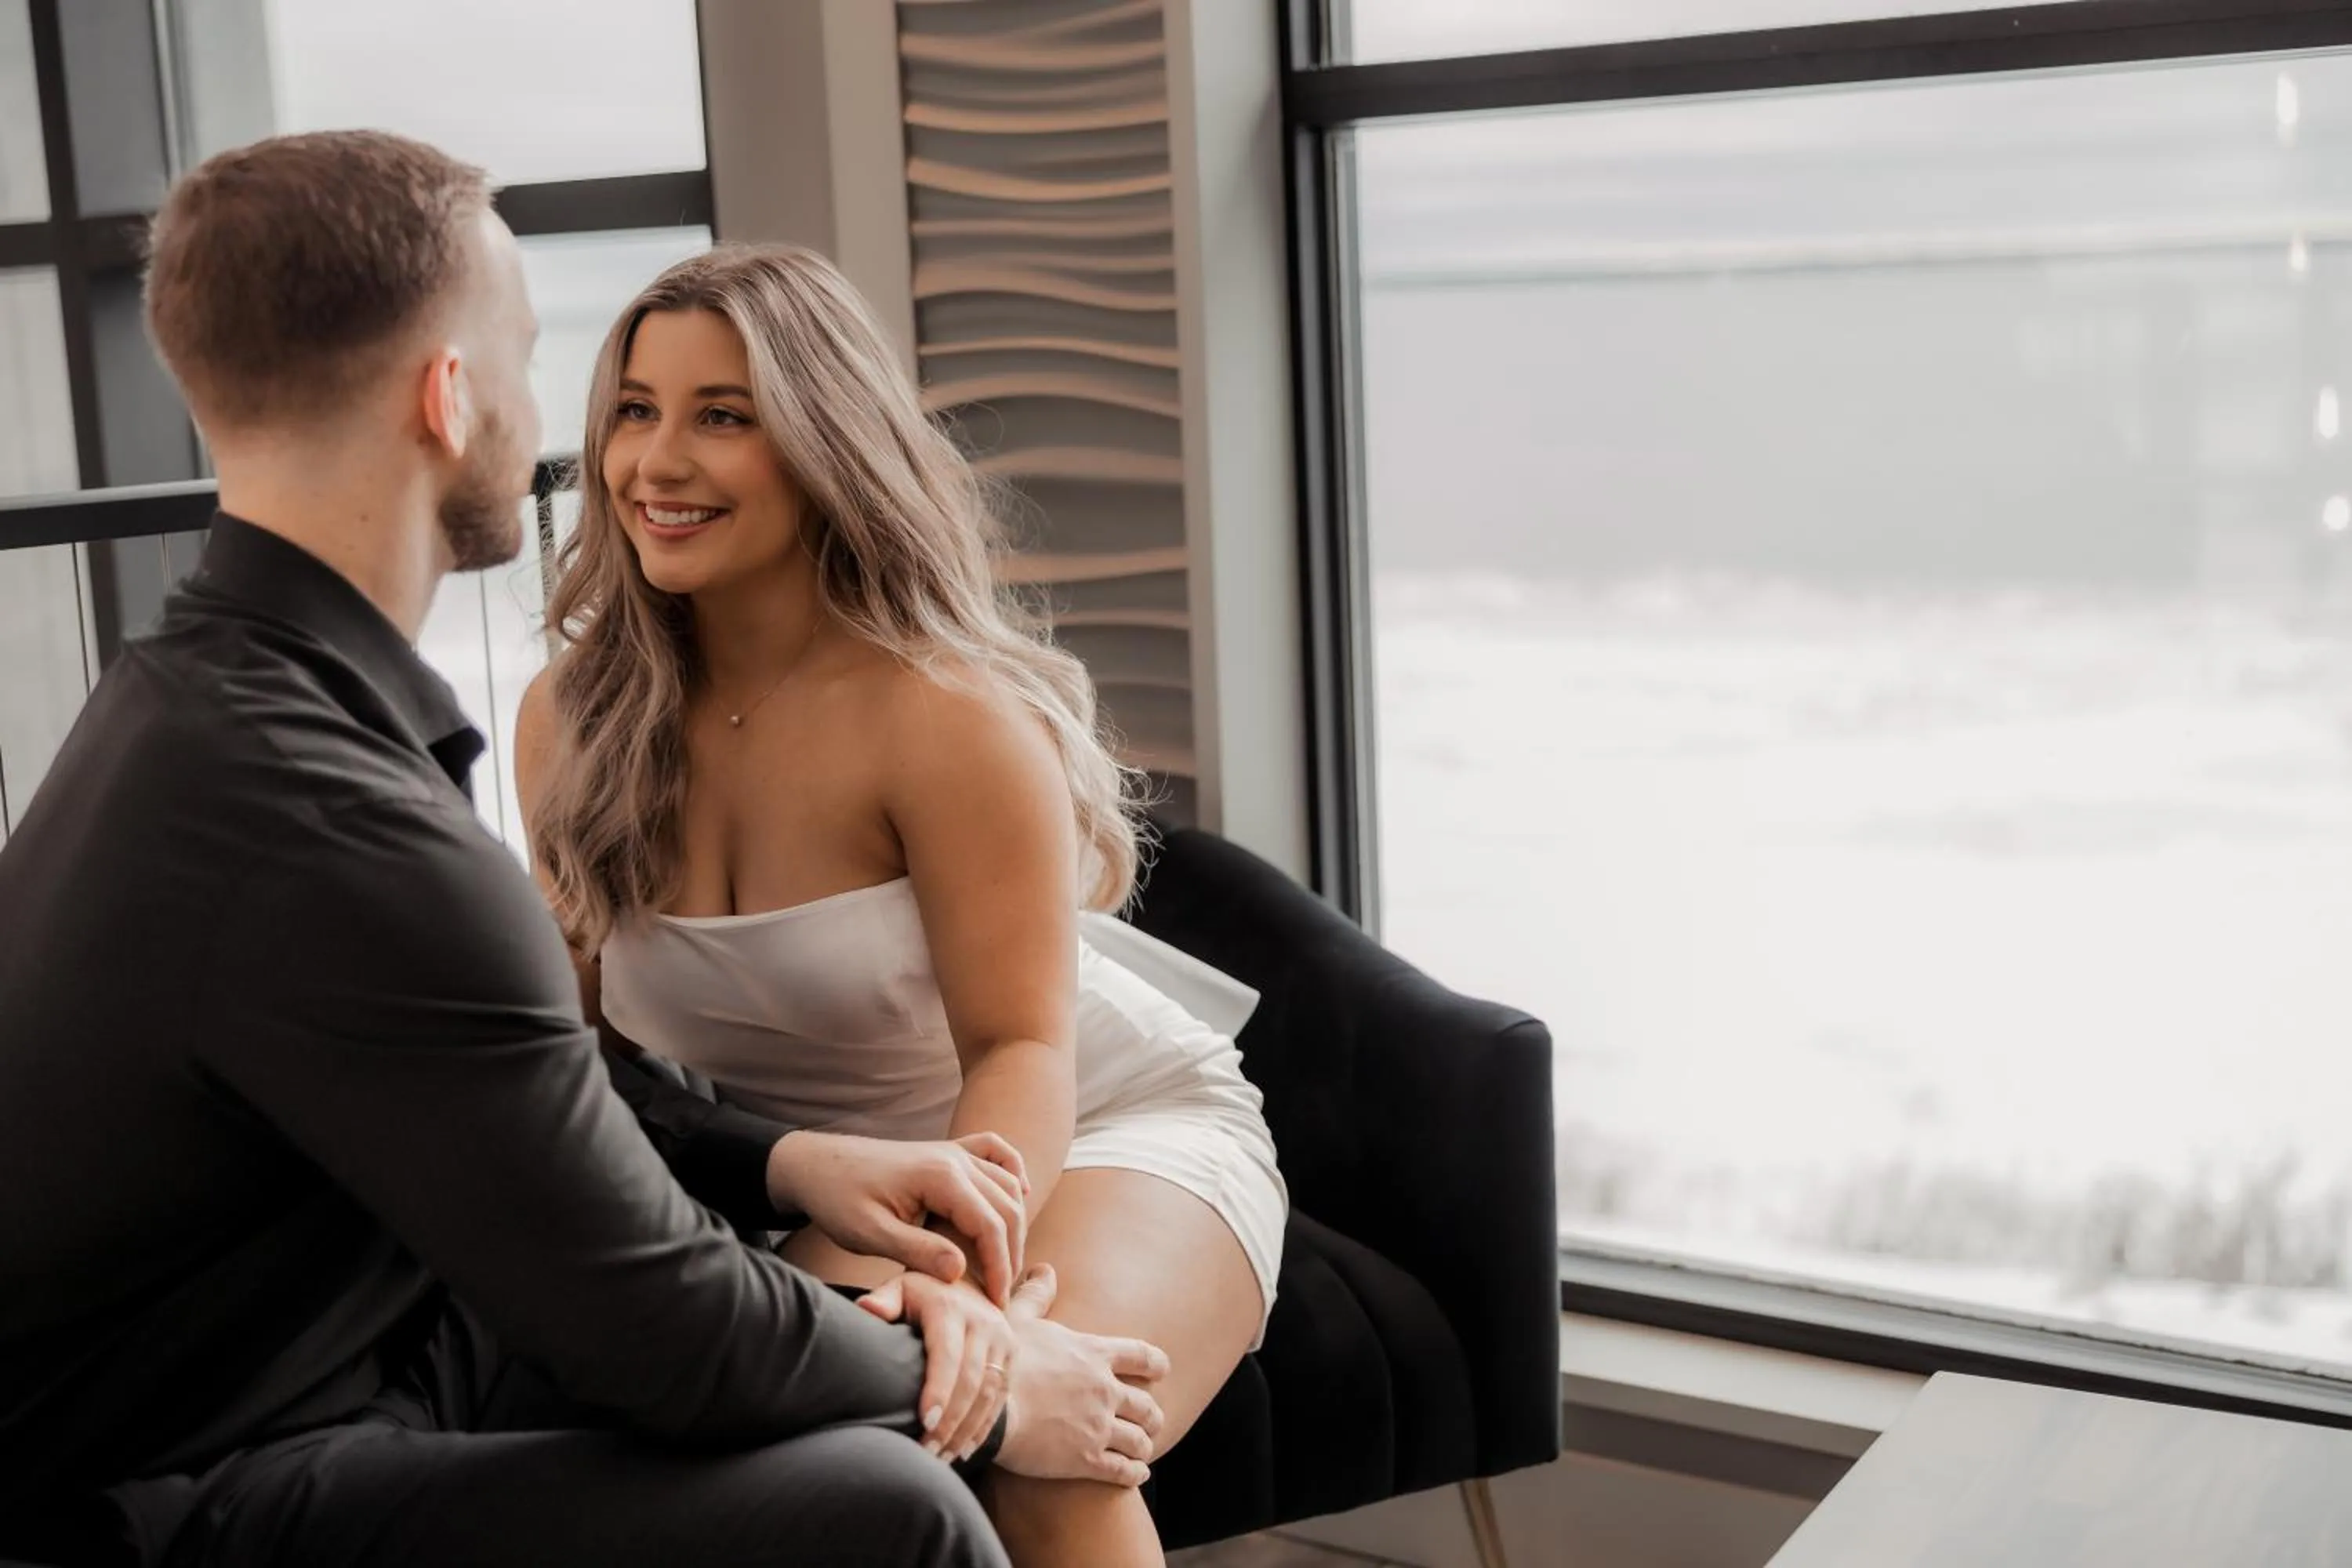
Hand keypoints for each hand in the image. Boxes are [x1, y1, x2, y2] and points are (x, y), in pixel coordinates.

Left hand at [767, 1130, 1028, 1301]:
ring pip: (1006, 1183)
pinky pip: (994, 1150)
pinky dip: (1012, 1168)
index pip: (990, 1224)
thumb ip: (917, 1251)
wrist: (814, 1165)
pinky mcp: (946, 1151)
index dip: (999, 1267)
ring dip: (1014, 1222)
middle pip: (1006, 1206)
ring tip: (1005, 1264)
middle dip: (1011, 1252)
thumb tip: (961, 1270)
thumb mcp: (870, 1234)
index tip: (996, 1303)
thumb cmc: (837, 1201)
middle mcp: (954, 1157)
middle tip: (1002, 1294)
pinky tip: (1020, 1191)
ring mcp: (953, 1151)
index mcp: (940, 1176)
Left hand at [858, 1272, 1016, 1461]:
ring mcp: (1002, 1338)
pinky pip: (1001, 1396)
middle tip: (927, 1452)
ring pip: (989, 1393)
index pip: (947, 1355)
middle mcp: (983, 1321)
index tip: (924, 1422)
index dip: (939, 1390)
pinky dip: (984, 1426)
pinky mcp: (1012, 1353)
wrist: (963, 1279)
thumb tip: (865, 1309)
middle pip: (971, 1380)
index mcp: (951, 1307)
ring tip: (942, 1457)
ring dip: (967, 1430)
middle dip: (950, 1421)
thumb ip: (883, 1300)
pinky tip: (965, 1449)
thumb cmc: (920, 1293)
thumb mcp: (900, 1288)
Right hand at [994, 1265, 1169, 1486]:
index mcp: (1093, 1354)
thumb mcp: (1016, 1319)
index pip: (1141, 1356)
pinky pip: (1123, 1470)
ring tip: (1142, 1451)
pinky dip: (1134, 1473)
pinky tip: (1136, 1474)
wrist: (988, 1407)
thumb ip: (1035, 1295)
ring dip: (1144, 1446)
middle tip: (1151, 1421)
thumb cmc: (999, 1361)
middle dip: (1152, 1415)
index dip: (1156, 1364)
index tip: (1162, 1370)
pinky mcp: (1087, 1459)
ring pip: (1139, 1439)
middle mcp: (1104, 1389)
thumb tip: (1044, 1270)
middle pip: (1146, 1404)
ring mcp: (1098, 1425)